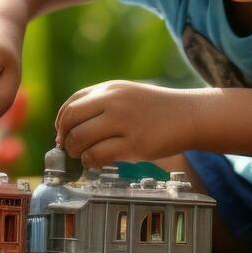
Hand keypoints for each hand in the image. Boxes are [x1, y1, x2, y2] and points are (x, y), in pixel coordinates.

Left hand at [55, 81, 194, 166]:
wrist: (190, 115)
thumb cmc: (156, 108)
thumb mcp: (126, 94)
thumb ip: (101, 103)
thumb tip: (70, 126)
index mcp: (109, 89)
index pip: (71, 104)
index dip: (61, 122)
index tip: (62, 134)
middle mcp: (114, 102)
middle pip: (71, 120)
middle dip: (64, 138)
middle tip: (69, 148)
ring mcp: (124, 123)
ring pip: (80, 138)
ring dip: (75, 151)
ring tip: (83, 156)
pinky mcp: (134, 144)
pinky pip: (98, 155)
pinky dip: (90, 161)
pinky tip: (96, 163)